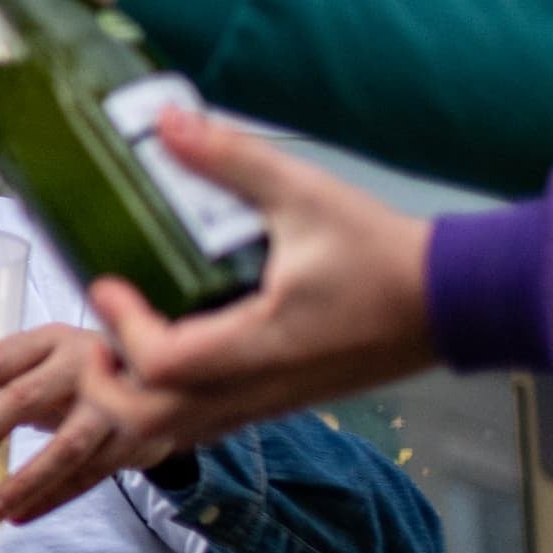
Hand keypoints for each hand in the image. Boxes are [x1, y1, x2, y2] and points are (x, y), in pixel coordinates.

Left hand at [0, 320, 203, 529]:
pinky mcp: (136, 438)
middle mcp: (83, 363)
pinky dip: (53, 498)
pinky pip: (89, 475)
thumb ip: (6, 387)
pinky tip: (21, 515)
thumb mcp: (49, 364)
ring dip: (23, 482)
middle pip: (22, 399)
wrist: (173, 380)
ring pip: (64, 448)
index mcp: (48, 340)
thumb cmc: (86, 375)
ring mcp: (115, 401)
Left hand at [88, 105, 437, 442]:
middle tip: (95, 334)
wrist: (458, 301)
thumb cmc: (386, 254)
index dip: (123, 328)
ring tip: (120, 347)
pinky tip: (167, 358)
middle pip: (154, 421)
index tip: (108, 282)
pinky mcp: (284, 401)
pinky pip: (210, 421)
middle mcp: (260, 386)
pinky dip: (171, 404)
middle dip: (108, 385)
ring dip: (135, 400)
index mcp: (262, 344)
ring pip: (179, 431)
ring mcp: (272, 402)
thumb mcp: (306, 195)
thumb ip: (233, 159)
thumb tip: (169, 121)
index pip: (164, 364)